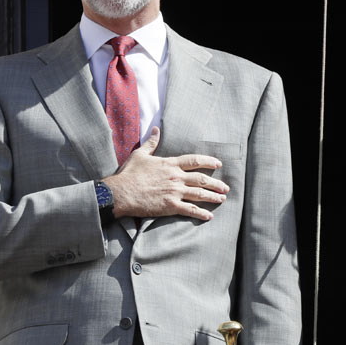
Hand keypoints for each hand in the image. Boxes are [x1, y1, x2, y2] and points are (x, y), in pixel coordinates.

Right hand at [104, 127, 228, 220]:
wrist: (120, 192)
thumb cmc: (129, 174)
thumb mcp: (140, 154)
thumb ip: (151, 142)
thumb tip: (156, 129)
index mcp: (170, 164)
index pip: (195, 161)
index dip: (209, 162)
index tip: (218, 164)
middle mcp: (176, 177)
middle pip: (202, 179)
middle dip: (216, 183)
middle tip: (225, 187)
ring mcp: (175, 192)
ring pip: (200, 194)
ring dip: (213, 197)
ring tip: (222, 199)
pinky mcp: (170, 206)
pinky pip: (190, 210)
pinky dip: (201, 213)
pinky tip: (209, 215)